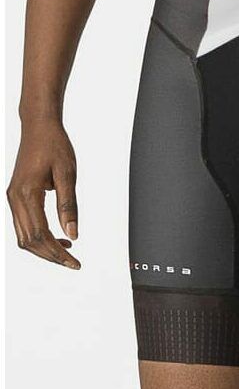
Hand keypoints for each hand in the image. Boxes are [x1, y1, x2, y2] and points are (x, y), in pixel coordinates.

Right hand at [6, 119, 80, 268]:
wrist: (38, 126)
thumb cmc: (54, 145)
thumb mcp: (67, 174)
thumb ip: (69, 206)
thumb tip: (73, 234)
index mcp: (27, 193)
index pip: (41, 235)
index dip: (58, 252)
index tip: (75, 262)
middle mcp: (15, 198)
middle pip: (30, 241)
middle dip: (51, 256)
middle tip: (73, 262)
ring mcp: (12, 198)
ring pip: (24, 236)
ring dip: (44, 249)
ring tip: (67, 252)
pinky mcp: (15, 196)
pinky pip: (23, 225)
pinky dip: (38, 237)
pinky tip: (58, 237)